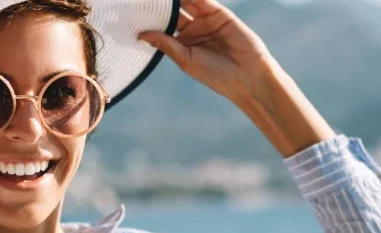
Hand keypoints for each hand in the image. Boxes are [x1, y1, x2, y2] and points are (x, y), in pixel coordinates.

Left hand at [138, 0, 276, 104]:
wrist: (247, 77)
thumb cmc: (215, 75)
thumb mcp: (185, 59)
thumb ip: (165, 43)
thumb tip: (140, 34)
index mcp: (183, 42)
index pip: (163, 23)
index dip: (150, 15)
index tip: (133, 8)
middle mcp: (194, 28)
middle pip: (173, 9)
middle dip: (161, 2)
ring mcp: (207, 19)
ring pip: (186, 1)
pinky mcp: (220, 13)